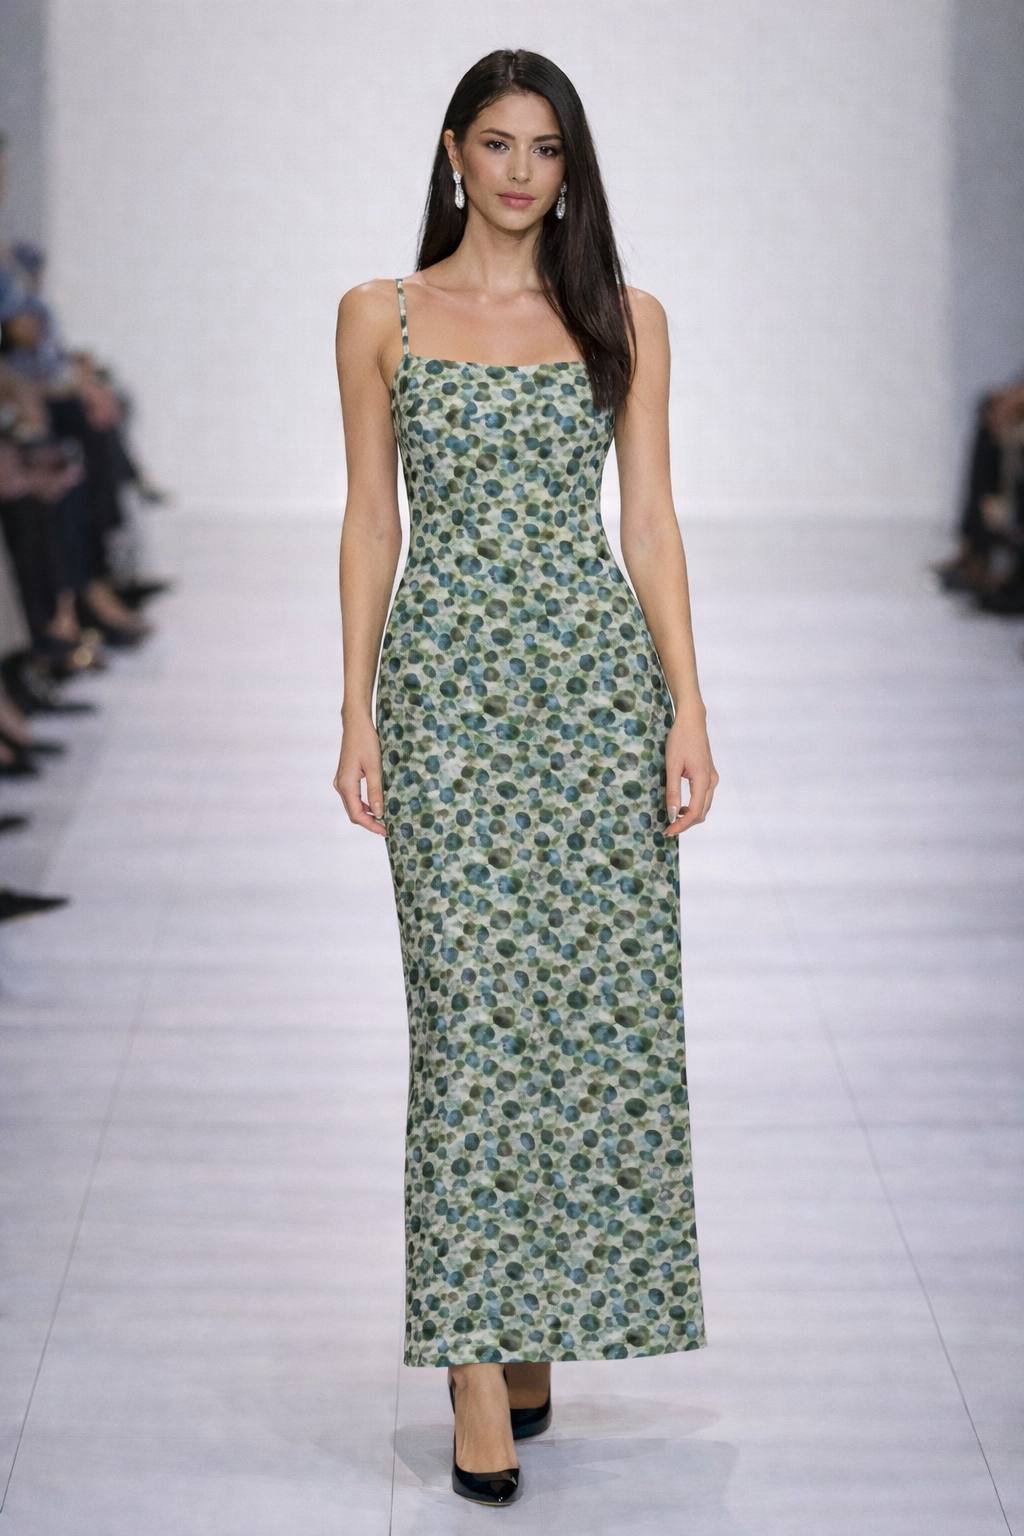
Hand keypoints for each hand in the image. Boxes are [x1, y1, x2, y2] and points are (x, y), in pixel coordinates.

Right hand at [333, 712, 386, 835]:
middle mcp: (341, 785)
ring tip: (384, 819)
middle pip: (353, 812)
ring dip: (367, 814)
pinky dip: (365, 804)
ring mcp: (342, 781)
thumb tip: (379, 813)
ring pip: (353, 805)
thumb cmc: (366, 741)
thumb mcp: (375, 767)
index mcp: (346, 784)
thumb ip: (376, 791)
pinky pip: (354, 797)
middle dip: (370, 822)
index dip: (371, 825)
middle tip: (387, 828)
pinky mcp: (346, 777)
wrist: (356, 723)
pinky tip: (377, 805)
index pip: (357, 814)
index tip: (386, 831)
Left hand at [664, 707, 718, 836]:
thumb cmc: (680, 739)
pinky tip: (680, 806)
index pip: (695, 812)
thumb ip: (673, 791)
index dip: (681, 825)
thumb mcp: (672, 765)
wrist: (692, 721)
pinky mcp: (709, 775)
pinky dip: (693, 806)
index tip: (667, 831)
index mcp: (703, 780)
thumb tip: (672, 814)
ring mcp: (712, 778)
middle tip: (667, 829)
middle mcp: (712, 781)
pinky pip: (704, 797)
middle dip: (685, 824)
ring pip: (704, 806)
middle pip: (702, 813)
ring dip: (690, 816)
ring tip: (672, 819)